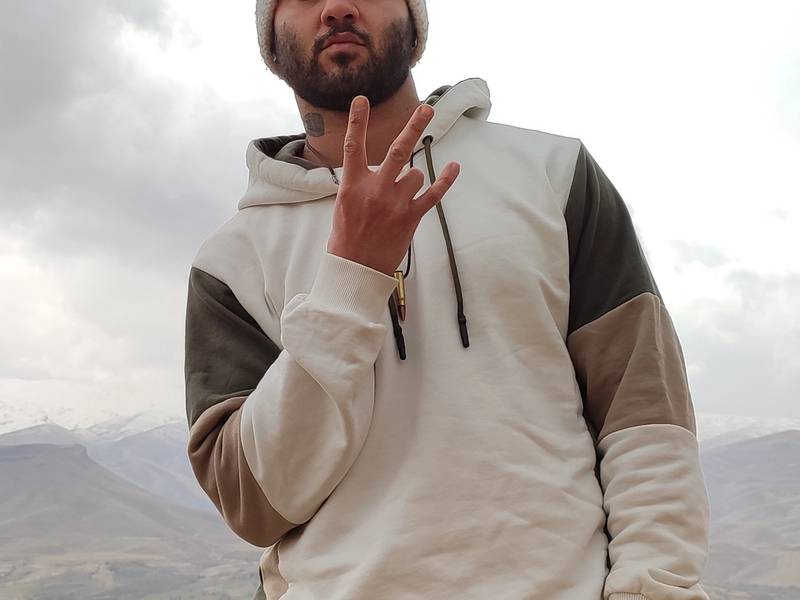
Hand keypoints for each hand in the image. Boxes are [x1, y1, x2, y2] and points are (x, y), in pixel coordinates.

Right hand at [326, 95, 460, 275]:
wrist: (356, 269)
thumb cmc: (346, 239)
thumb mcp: (343, 206)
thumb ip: (358, 185)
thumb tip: (372, 170)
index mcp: (352, 185)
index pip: (353, 146)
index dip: (357, 121)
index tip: (362, 99)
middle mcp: (375, 189)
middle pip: (397, 150)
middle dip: (414, 127)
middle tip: (427, 109)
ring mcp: (395, 203)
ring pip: (414, 174)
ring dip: (411, 179)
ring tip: (399, 197)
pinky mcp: (411, 217)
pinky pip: (434, 194)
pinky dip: (445, 180)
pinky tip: (454, 166)